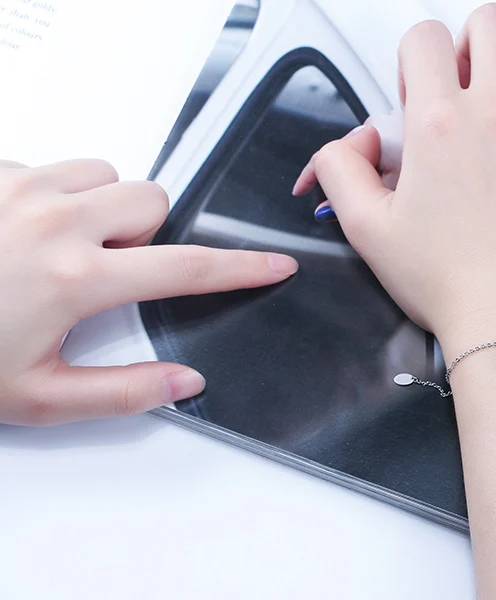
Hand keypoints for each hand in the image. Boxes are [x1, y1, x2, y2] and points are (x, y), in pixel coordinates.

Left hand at [0, 160, 298, 425]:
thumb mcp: (38, 396)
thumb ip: (124, 391)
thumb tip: (184, 382)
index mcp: (78, 279)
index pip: (188, 267)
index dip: (242, 267)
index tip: (273, 263)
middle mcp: (55, 220)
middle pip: (153, 199)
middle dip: (150, 232)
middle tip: (115, 268)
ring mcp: (19, 186)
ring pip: (106, 173)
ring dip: (105, 207)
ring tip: (68, 246)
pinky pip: (53, 165)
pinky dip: (56, 193)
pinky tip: (26, 230)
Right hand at [295, 5, 495, 355]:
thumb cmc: (451, 285)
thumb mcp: (367, 231)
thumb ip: (341, 171)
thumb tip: (345, 144)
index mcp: (439, 124)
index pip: (425, 35)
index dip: (416, 58)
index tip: (422, 94)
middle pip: (492, 19)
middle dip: (474, 41)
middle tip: (470, 84)